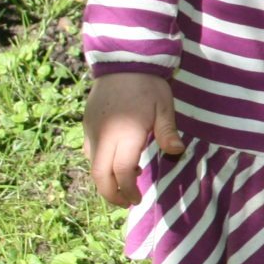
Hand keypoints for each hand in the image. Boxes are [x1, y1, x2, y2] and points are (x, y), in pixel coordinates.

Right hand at [84, 72, 183, 207]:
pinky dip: (100, 163)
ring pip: (92, 165)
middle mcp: (104, 136)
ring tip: (125, 184)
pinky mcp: (87, 125)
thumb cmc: (148, 85)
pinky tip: (116, 161)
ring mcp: (92, 131)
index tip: (137, 199)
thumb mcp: (164, 107)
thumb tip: (176, 152)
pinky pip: (89, 151)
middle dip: (111, 194)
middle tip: (126, 202)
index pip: (122, 172)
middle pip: (100, 175)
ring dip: (105, 180)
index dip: (128, 190)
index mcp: (125, 135)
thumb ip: (167, 132)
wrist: (122, 62)